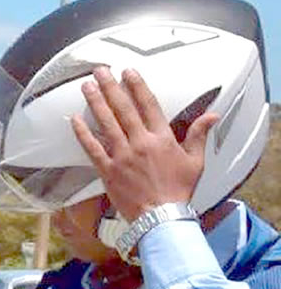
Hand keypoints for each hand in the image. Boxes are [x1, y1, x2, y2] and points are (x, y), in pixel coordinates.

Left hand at [70, 67, 218, 221]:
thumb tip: (212, 115)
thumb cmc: (178, 190)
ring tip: (87, 85)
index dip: (137, 86)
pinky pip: (92, 148)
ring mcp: (122, 156)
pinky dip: (83, 133)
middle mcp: (140, 143)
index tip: (128, 71)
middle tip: (100, 70)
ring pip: (106, 123)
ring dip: (96, 102)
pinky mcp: (108, 170)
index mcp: (162, 138)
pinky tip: (75, 119)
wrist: (161, 218)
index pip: (148, 105)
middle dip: (111, 87)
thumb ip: (199, 134)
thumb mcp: (195, 161)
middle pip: (123, 109)